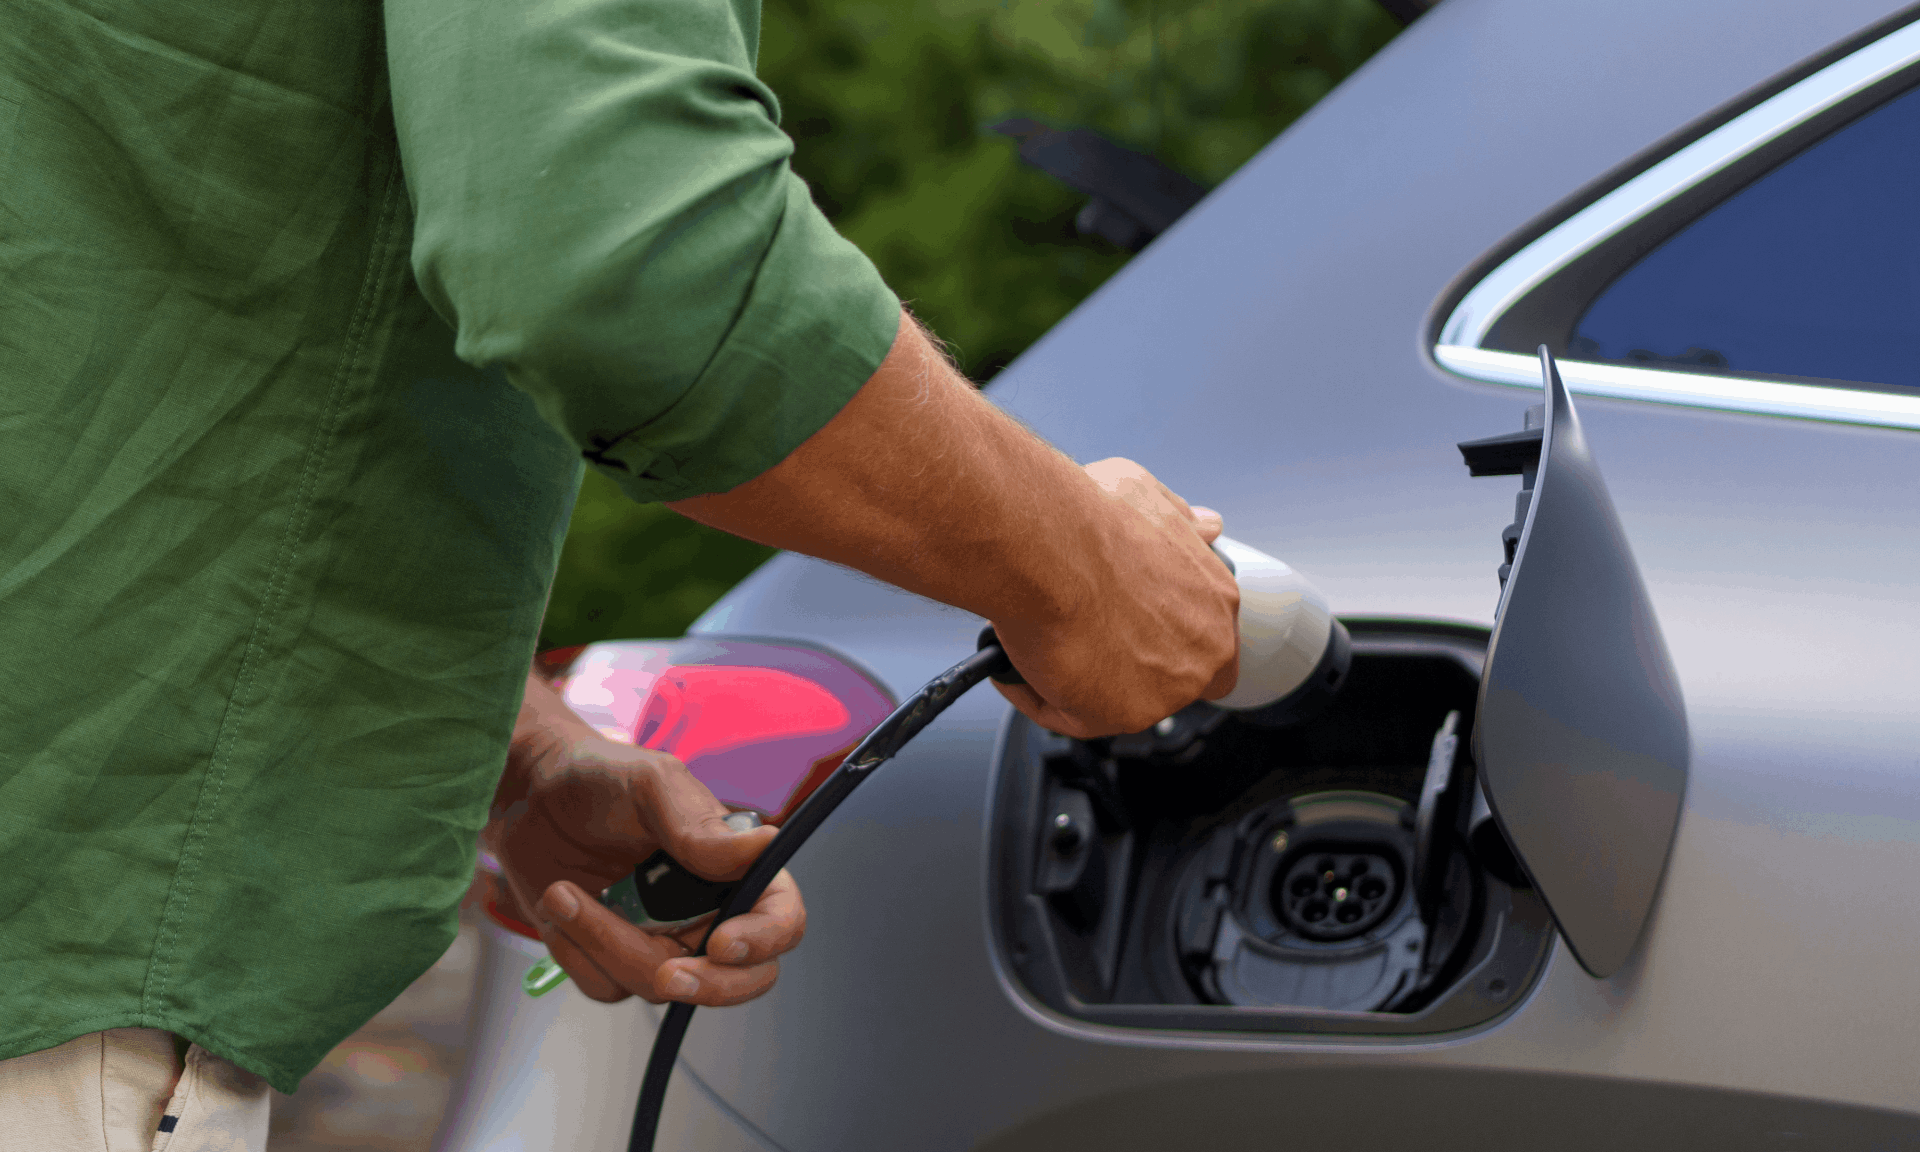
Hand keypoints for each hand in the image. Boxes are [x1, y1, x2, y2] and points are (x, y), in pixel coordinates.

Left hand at [486, 674, 805, 1005]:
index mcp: (736, 868)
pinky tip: (560, 906)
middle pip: (739, 979)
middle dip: (705, 985)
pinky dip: (577, 955)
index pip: (781, 918)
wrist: (528, 795)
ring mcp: (662, 940)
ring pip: (660, 985)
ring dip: (605, 945)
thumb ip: (701, 826)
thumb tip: (765, 846)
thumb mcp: (651, 786)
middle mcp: (708, 911)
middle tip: (665, 975)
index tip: (723, 943)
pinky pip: (609, 987)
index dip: (764, 940)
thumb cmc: (599, 777)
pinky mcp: (614, 959)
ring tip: (562, 892)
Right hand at [988, 458, 1239, 737]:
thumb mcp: (1149, 496)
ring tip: (1039, 642)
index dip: (1163, 636)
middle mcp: (1203, 651)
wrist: (1045, 544)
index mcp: (1216, 599)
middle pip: (1170, 681)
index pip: (1207, 639)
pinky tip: (1017, 663)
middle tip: (1079, 638)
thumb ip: (1183, 520)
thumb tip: (1206, 526)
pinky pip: (1070, 717)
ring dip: (1078, 680)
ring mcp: (1165, 690)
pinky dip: (1036, 694)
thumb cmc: (1088, 519)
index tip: (1125, 625)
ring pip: (1116, 700)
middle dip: (1124, 665)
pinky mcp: (1118, 717)